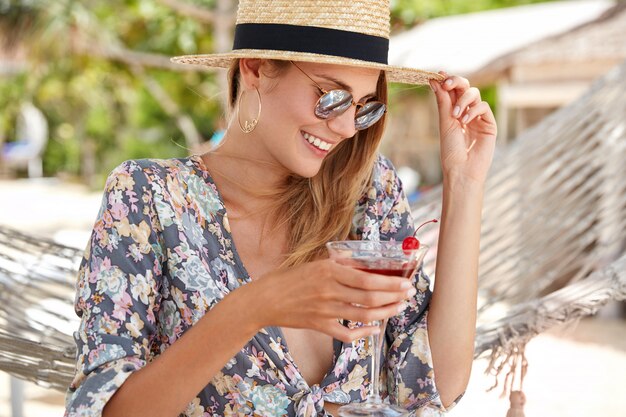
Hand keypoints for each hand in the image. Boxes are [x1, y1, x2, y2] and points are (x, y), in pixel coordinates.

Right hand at [241, 260, 415, 342]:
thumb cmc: (288, 278)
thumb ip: (338, 264)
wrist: (264, 300)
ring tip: (398, 308)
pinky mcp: (320, 325)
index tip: (406, 282)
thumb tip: (364, 264)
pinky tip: (374, 329)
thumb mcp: (313, 263)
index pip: (367, 278)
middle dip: (394, 296)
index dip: (390, 283)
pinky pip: (347, 333)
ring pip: (363, 315)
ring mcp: (325, 310)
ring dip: (385, 313)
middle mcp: (329, 290)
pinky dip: (363, 333)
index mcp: (328, 270)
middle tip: (408, 295)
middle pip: (370, 297)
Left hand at [430, 73, 496, 184]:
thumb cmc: (451, 149)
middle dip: (456, 82)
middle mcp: (467, 112)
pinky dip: (473, 110)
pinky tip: (465, 120)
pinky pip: (484, 106)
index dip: (447, 81)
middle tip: (447, 83)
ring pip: (474, 94)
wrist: (462, 168)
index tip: (438, 74)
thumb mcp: (445, 122)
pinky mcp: (489, 124)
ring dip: (463, 100)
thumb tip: (435, 80)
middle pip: (465, 88)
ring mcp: (479, 117)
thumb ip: (443, 101)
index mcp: (454, 112)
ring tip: (455, 115)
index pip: (453, 91)